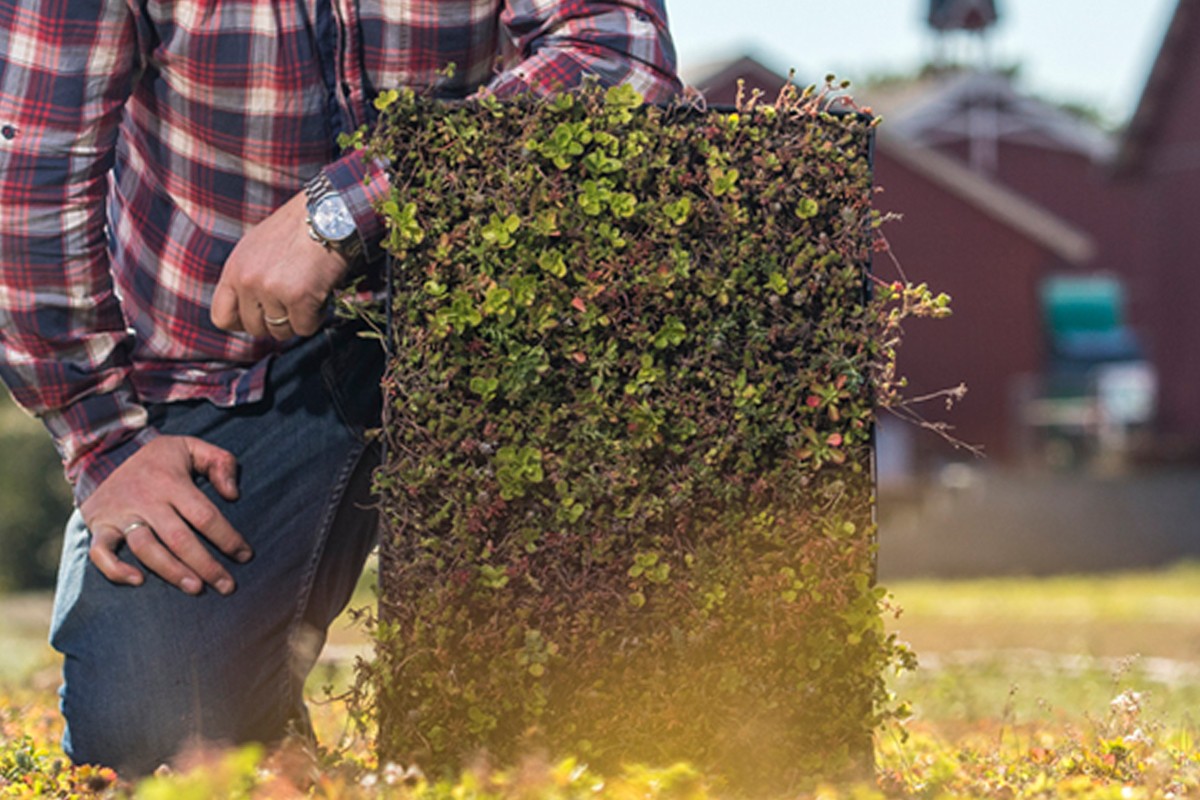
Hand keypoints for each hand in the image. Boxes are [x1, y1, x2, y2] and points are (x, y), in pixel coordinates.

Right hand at [80, 436, 251, 594]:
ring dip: (172, 572)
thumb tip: (233, 494)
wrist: (104, 453)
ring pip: (146, 549)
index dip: (228, 538)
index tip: (246, 556)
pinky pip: (100, 552)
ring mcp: (120, 514)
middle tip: (227, 587)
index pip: (205, 515)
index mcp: (171, 482)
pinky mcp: (100, 526)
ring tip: (196, 589)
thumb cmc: (159, 458)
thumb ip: (220, 462)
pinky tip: (138, 581)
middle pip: (179, 539)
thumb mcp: (191, 446)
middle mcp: (146, 500)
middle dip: (206, 566)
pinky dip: (115, 569)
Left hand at [211, 191, 348, 339]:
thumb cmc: (297, 231)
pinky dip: (316, 318)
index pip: (222, 317)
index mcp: (235, 270)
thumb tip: (250, 310)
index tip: (261, 317)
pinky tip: (320, 298)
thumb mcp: (257, 249)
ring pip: (280, 331)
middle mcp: (248, 281)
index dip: (242, 323)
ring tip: (308, 297)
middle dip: (275, 322)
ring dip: (297, 320)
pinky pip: (305, 328)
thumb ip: (248, 277)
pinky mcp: (299, 297)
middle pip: (254, 328)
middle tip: (292, 305)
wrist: (327, 216)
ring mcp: (272, 290)